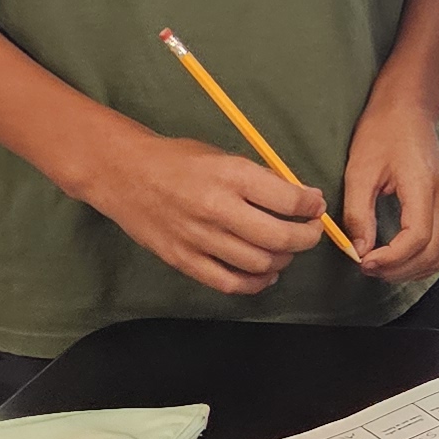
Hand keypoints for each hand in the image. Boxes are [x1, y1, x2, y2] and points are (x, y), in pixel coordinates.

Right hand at [67, 123, 326, 296]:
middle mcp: (217, 208)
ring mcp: (199, 239)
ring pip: (260, 263)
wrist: (123, 173)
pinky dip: (256, 282)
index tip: (315, 205)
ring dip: (284, 259)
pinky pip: (230, 283)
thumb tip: (299, 199)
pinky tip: (266, 273)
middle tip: (311, 232)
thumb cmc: (177, 160)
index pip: (289, 200)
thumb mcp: (222, 155)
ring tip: (286, 249)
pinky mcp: (184, 261)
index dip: (311, 206)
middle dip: (307, 237)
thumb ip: (258, 179)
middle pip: (280, 237)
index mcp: (230, 175)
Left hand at [341, 78, 438, 284]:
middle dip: (399, 270)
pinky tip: (399, 259)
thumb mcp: (360, 170)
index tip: (364, 261)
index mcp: (425, 187)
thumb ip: (359, 213)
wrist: (408, 108)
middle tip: (367, 267)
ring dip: (412, 269)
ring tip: (382, 267)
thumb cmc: (383, 132)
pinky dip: (423, 260)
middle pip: (432, 253)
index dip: (391, 259)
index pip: (417, 239)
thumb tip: (359, 250)